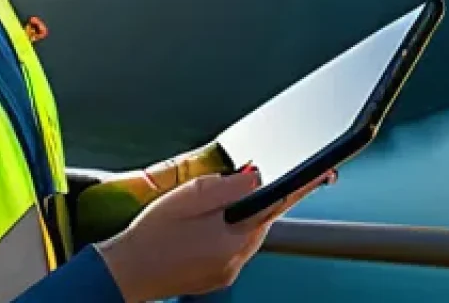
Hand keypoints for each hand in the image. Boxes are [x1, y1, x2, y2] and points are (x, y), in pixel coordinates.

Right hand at [95, 166, 334, 301]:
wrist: (125, 272)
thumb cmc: (151, 235)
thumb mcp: (188, 198)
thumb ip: (226, 185)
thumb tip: (256, 174)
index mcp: (234, 238)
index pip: (278, 205)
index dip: (302, 187)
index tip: (323, 173)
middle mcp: (236, 260)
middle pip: (261, 220)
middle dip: (253, 198)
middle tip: (238, 179)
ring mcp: (225, 272)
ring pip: (244, 234)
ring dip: (234, 215)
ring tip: (202, 205)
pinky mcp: (215, 277)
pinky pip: (230, 247)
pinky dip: (223, 231)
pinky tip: (198, 225)